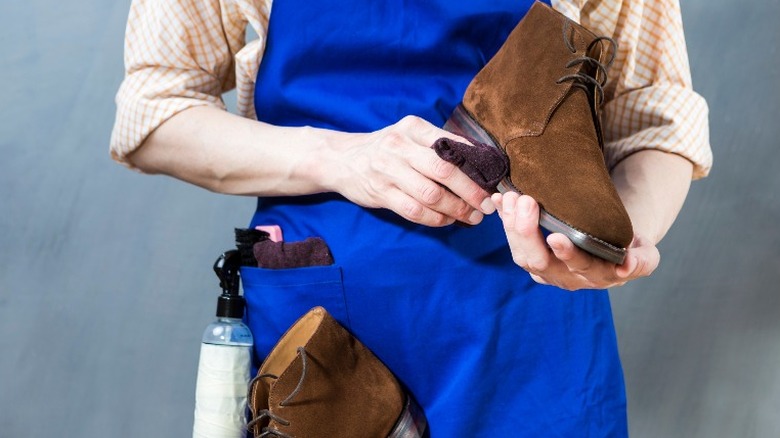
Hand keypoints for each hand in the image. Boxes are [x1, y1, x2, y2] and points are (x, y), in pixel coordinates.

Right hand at [330, 116, 493, 226]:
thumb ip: (439, 144)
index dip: (476, 166)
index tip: (493, 181)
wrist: (343, 159)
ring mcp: (387, 170)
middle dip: (471, 192)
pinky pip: (414, 211)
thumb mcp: (410, 135)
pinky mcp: (380, 193)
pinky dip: (436, 218)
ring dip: (456, 209)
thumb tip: (481, 159)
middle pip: (444, 171)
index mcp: (413, 127)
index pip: (452, 145)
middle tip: (487, 205)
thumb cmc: (387, 148)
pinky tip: (447, 220)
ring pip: (431, 195)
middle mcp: (399, 146)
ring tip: (472, 216)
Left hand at [492, 191, 659, 290]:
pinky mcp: (531, 256)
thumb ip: (641, 260)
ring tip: (512, 197)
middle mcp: (565, 277)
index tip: (555, 236)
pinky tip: (500, 198)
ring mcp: (544, 269)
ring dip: (512, 225)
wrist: (609, 251)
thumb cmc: (627, 249)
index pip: (578, 267)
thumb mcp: (644, 255)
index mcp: (594, 276)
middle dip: (527, 232)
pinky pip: (513, 241)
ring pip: (521, 254)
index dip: (567, 254)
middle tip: (525, 201)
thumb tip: (627, 265)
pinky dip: (505, 219)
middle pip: (538, 262)